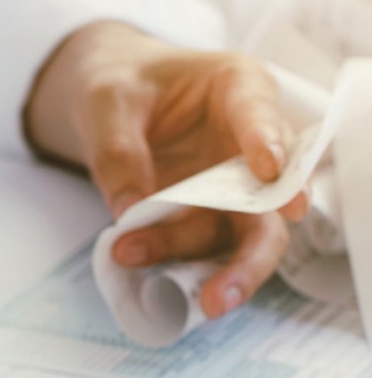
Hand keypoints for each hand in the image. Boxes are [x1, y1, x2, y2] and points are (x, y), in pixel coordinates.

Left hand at [23, 20, 306, 317]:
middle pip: (269, 205)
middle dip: (250, 255)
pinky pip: (203, 250)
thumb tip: (129, 209)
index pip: (261, 116)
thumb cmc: (123, 84)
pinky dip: (177, 266)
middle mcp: (248, 146)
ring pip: (234, 238)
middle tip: (223, 293)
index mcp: (238, 89)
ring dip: (187, 258)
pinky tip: (144, 273)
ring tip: (129, 254)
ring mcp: (233, 188)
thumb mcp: (107, 101)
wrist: (113, 100)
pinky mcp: (209, 217)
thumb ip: (118, 150)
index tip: (270, 172)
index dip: (268, 143)